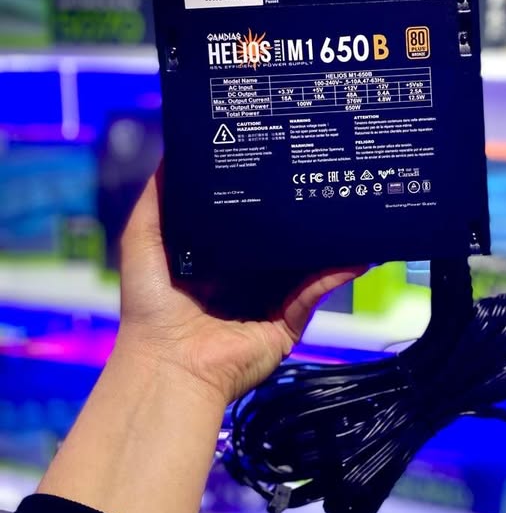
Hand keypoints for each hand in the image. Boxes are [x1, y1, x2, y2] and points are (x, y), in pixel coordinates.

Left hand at [118, 167, 365, 406]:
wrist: (169, 363)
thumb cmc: (151, 303)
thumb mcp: (144, 239)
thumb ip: (159, 198)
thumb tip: (177, 149)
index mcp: (216, 257)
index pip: (245, 218)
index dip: (261, 192)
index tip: (279, 159)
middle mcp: (245, 276)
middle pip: (279, 238)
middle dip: (298, 213)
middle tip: (319, 175)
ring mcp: (270, 300)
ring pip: (305, 263)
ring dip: (326, 241)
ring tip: (348, 206)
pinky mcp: (288, 323)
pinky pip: (316, 293)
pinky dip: (336, 273)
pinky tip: (355, 252)